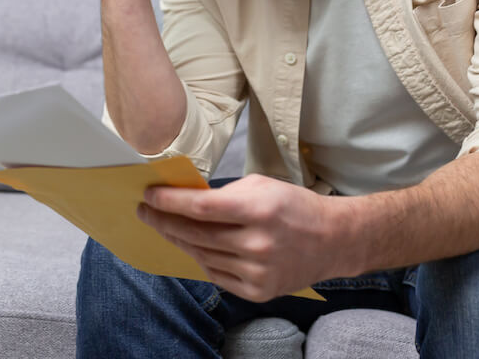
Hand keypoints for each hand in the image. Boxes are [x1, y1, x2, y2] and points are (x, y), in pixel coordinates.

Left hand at [138, 174, 346, 301]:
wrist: (333, 240)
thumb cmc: (293, 206)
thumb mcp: (260, 186)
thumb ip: (223, 195)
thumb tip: (183, 198)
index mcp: (258, 210)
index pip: (200, 208)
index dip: (169, 202)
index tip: (148, 195)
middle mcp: (257, 244)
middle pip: (195, 234)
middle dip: (164, 221)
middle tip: (145, 211)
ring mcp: (258, 272)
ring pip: (202, 255)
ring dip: (179, 240)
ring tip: (166, 227)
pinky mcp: (258, 291)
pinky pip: (216, 274)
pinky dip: (202, 259)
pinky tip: (194, 246)